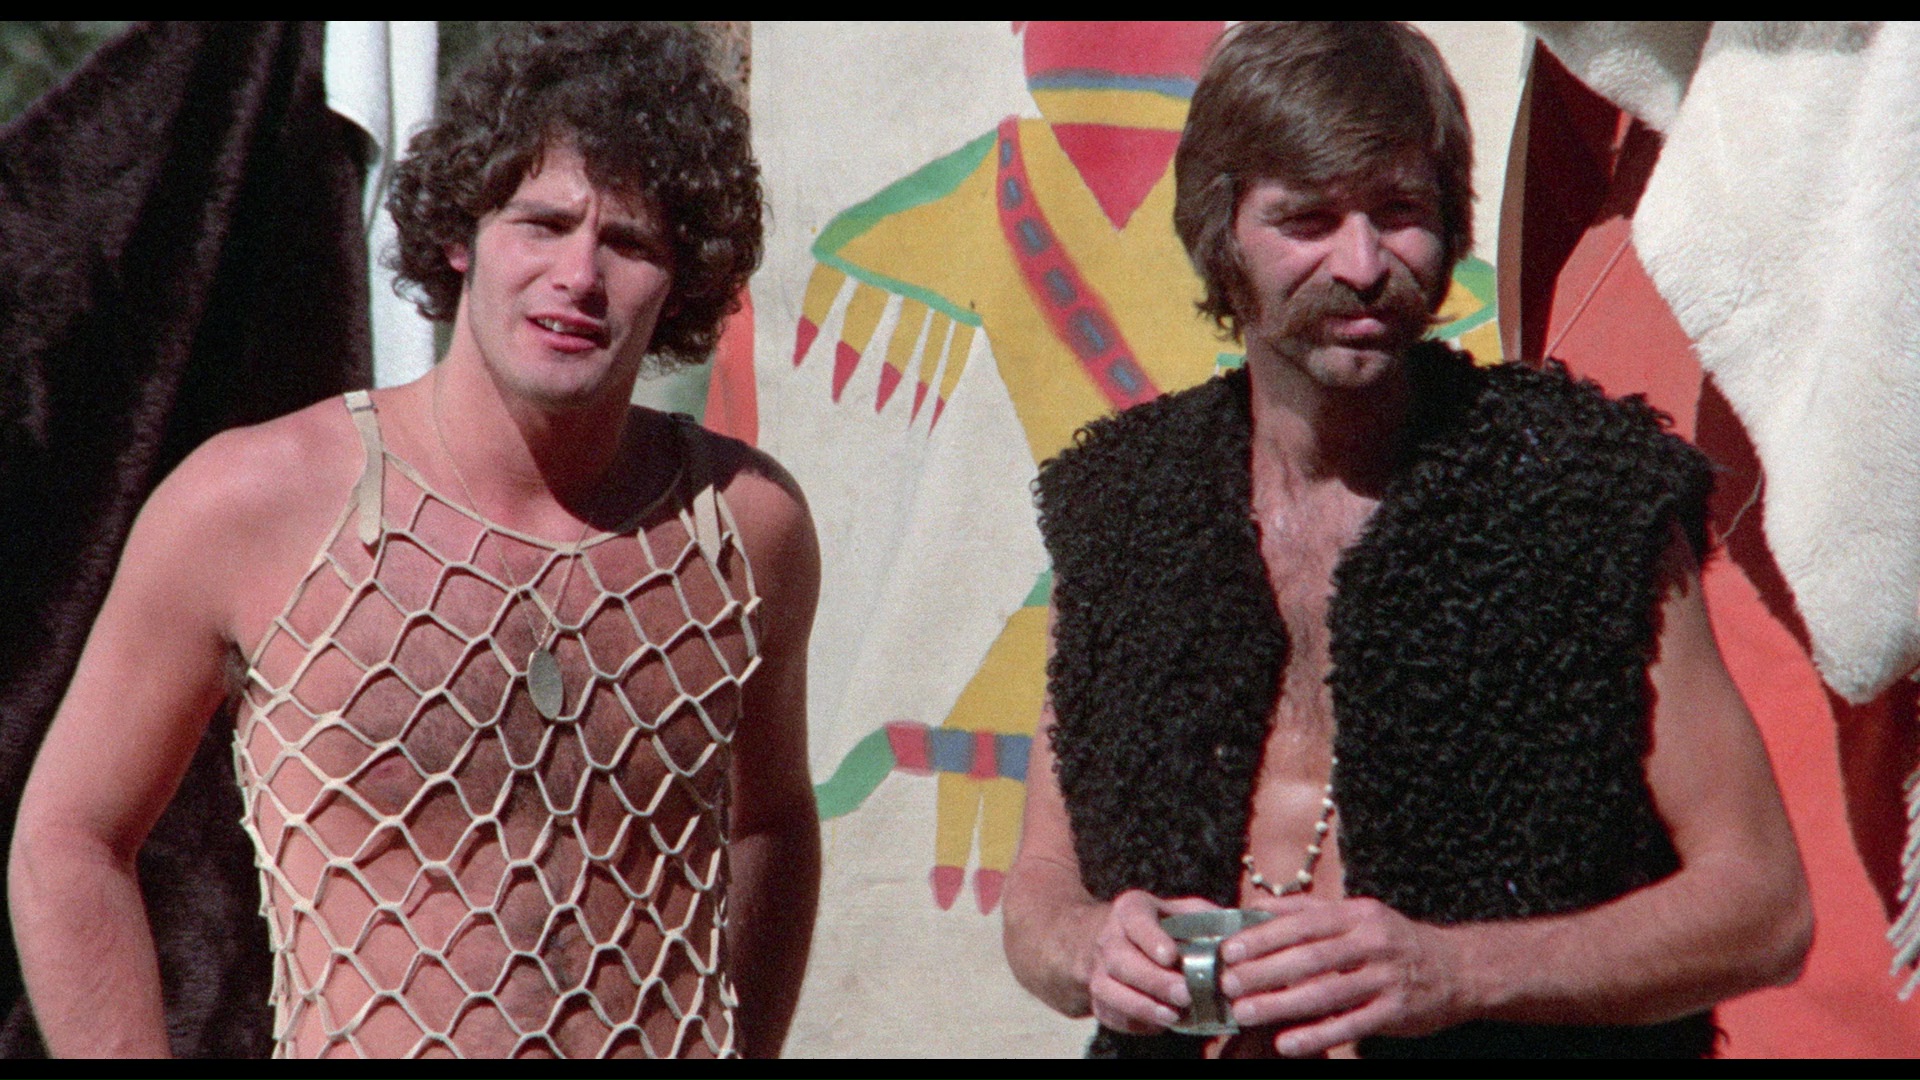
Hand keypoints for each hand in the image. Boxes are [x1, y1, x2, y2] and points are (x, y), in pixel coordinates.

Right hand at [1086, 890, 1220, 1033]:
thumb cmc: (1161, 927)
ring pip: (1108, 989)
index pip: (1136, 920)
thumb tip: (1239, 935)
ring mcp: (1097, 969)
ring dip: (1140, 1005)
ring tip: (1172, 1016)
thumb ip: (1205, 919)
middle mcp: (1108, 938)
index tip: (1170, 956)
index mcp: (1130, 910)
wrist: (1114, 942)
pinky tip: (1160, 1024)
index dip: (1151, 939)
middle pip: (1120, 959)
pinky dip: (1134, 1021)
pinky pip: (1109, 1013)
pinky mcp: (1097, 998)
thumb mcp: (1180, 911)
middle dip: (1152, 979)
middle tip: (1184, 994)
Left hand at [1217, 894, 1466, 1056]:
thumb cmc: (1393, 941)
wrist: (1457, 968)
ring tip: (1245, 1013)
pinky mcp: (1396, 1011)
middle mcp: (1372, 942)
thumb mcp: (1357, 915)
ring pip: (1327, 993)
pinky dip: (1318, 1035)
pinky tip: (1287, 1043)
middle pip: (1310, 958)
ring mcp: (1385, 978)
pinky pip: (1351, 1025)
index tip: (1230, 950)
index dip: (1264, 937)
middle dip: (1265, 972)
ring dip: (1282, 1004)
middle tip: (1229, 984)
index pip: (1303, 924)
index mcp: (1357, 915)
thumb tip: (1256, 908)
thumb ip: (1307, 911)